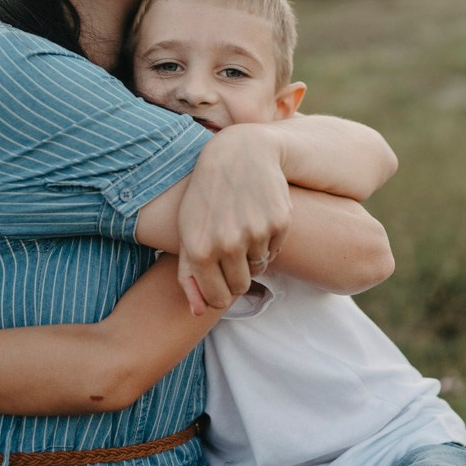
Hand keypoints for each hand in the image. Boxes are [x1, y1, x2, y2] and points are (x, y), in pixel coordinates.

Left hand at [177, 126, 291, 313]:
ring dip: (252, 254)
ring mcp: (255, 233)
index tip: (219, 277)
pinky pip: (275, 249)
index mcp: (199, 250)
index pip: (218, 298)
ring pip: (259, 267)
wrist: (238, 153)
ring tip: (241, 224)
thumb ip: (189, 275)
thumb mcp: (187, 232)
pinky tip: (256, 215)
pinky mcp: (279, 222)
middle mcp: (227, 244)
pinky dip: (268, 239)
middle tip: (230, 249)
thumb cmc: (206, 195)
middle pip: (241, 286)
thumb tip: (198, 312)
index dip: (220, 291)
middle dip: (237, 274)